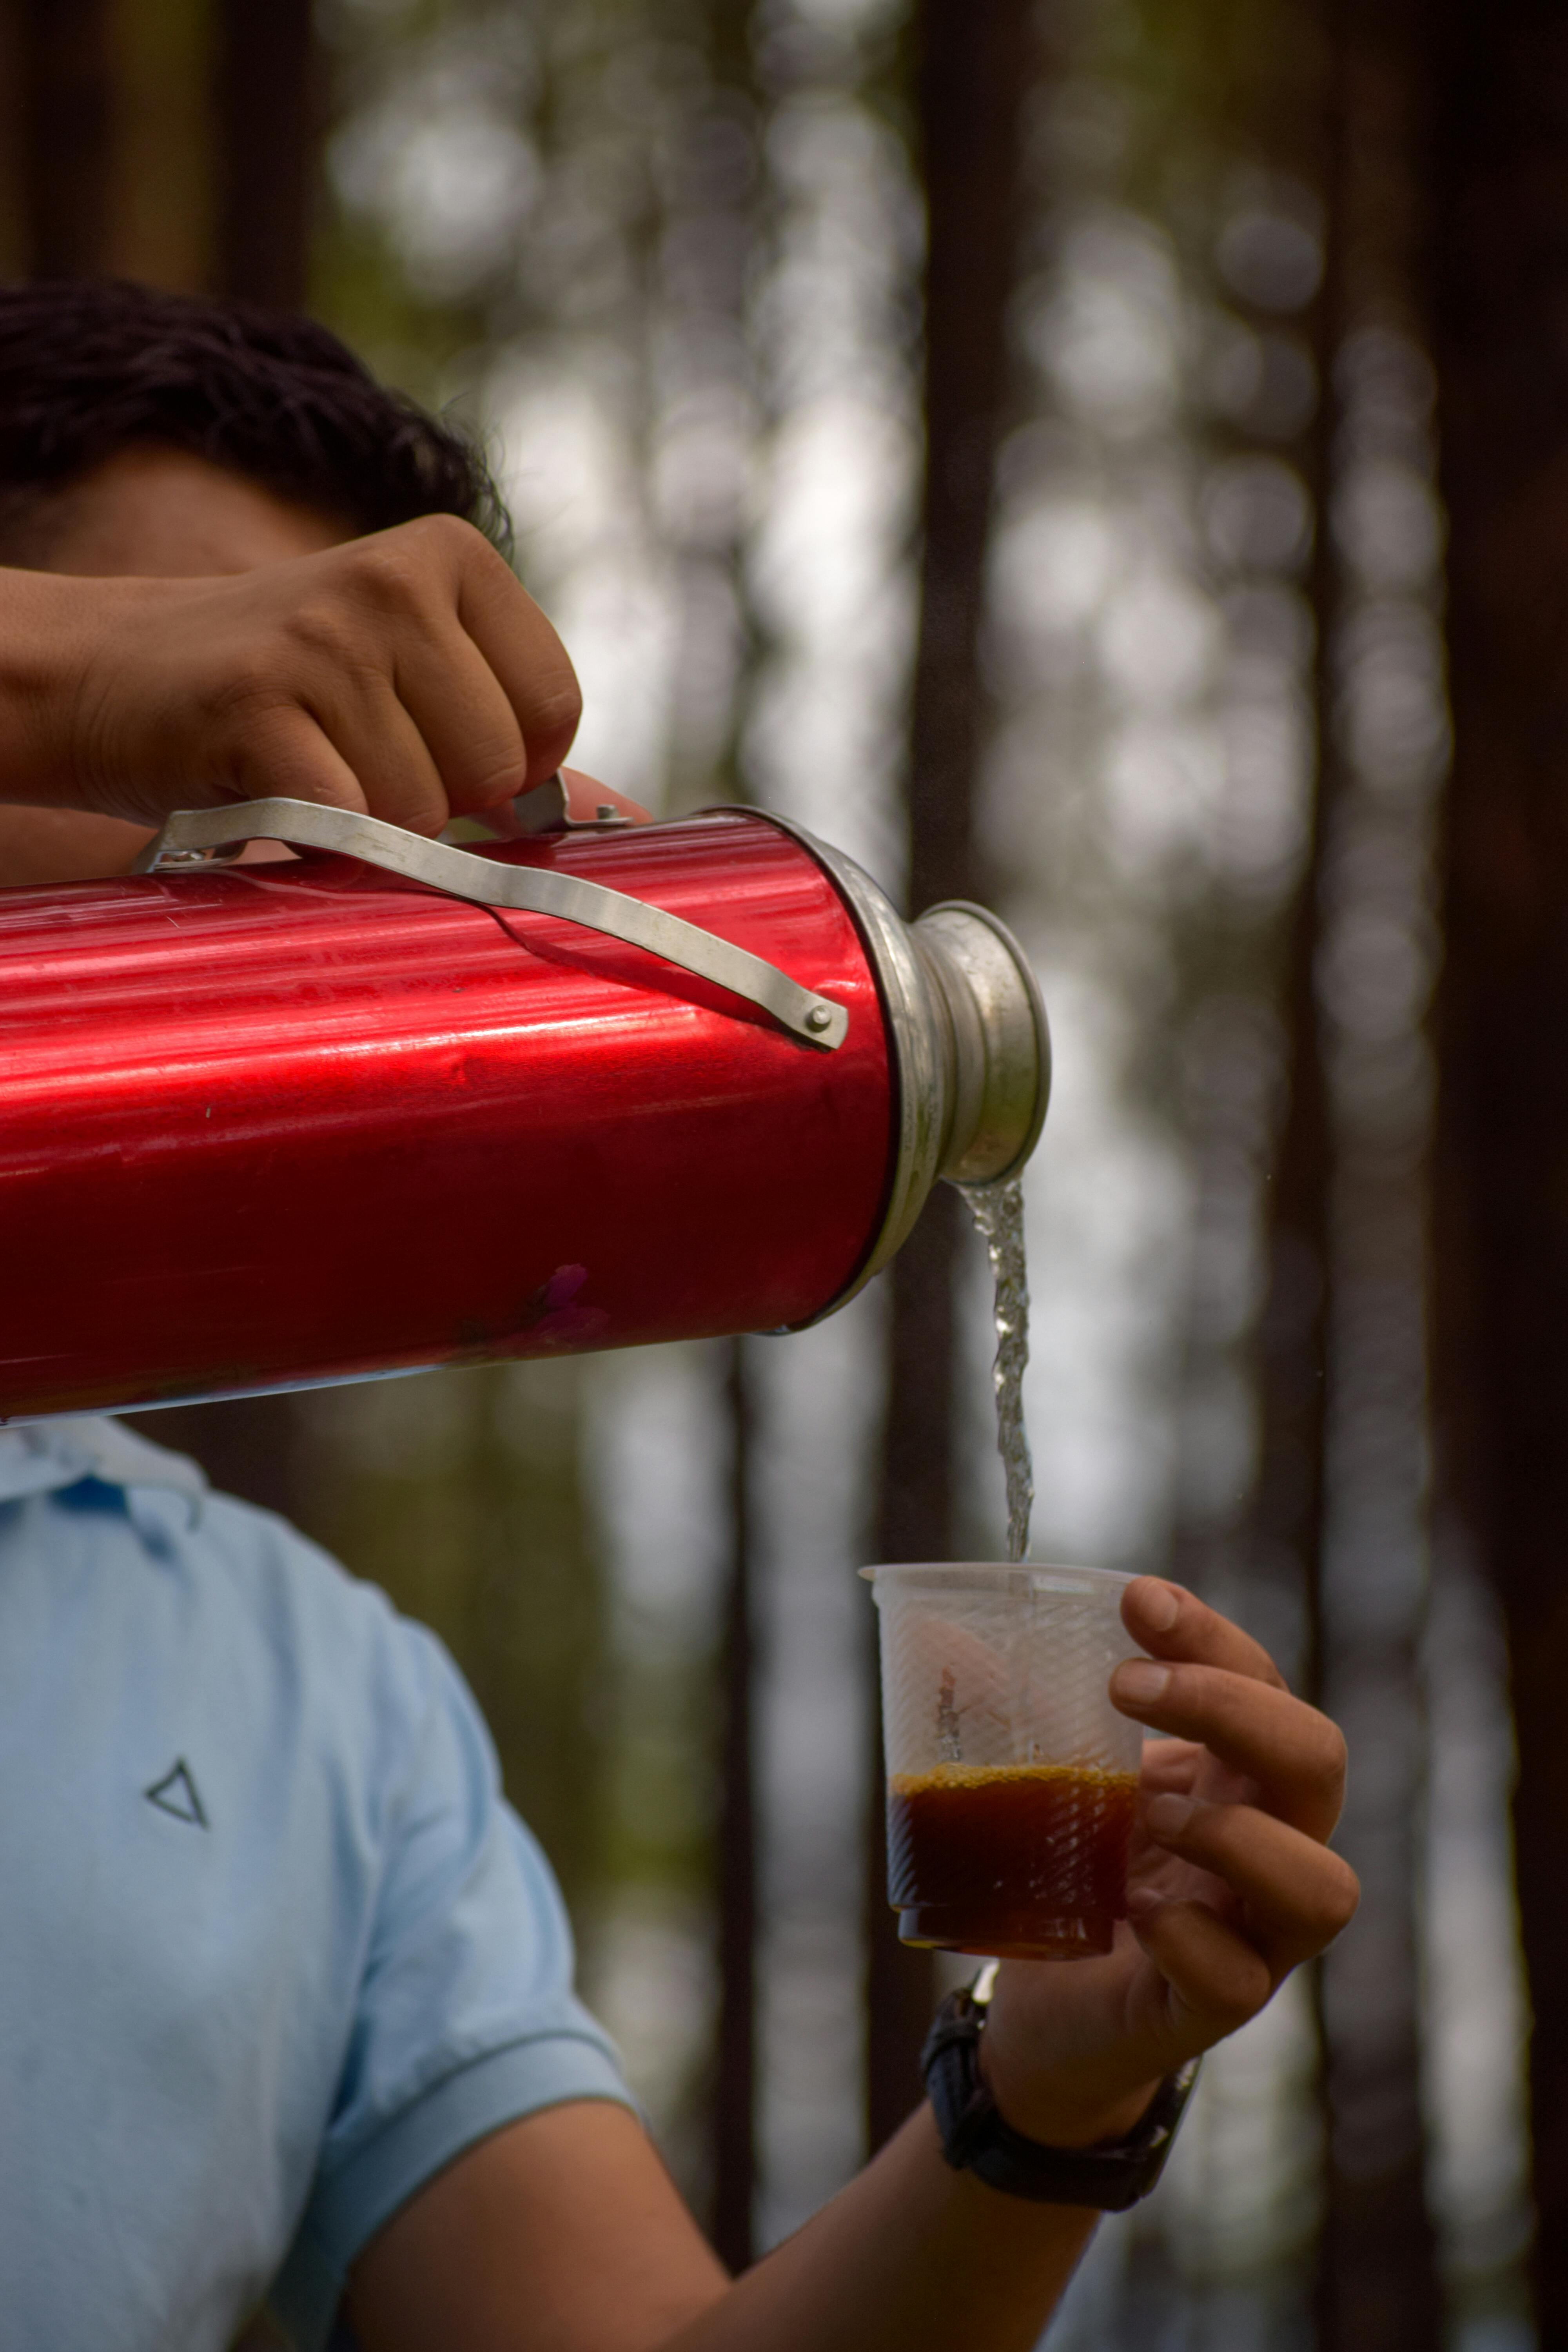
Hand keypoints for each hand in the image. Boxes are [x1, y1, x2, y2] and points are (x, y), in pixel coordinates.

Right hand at [15, 514, 580, 834]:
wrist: (113, 675)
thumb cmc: (286, 696)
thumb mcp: (410, 676)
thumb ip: (515, 736)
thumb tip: (629, 820)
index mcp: (450, 558)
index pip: (554, 708)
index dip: (506, 765)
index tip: (437, 747)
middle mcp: (393, 579)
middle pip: (494, 767)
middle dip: (437, 799)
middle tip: (357, 757)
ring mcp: (323, 636)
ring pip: (421, 806)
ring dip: (369, 820)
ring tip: (311, 766)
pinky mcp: (259, 704)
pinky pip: (349, 820)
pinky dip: (319, 835)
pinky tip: (277, 790)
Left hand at [978, 1578, 1357, 2147]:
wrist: (1047, 2009)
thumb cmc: (1071, 1874)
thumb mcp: (1053, 1781)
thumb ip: (1014, 1710)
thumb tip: (939, 1627)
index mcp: (1233, 1774)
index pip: (1263, 1683)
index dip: (1212, 1636)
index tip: (1137, 1599)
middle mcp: (1268, 1846)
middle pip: (1318, 1760)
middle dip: (1232, 1707)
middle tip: (1126, 1685)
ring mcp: (1254, 1934)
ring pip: (1323, 1885)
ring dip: (1235, 1835)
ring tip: (1148, 1813)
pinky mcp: (1213, 2007)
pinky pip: (1238, 1980)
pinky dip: (1188, 1936)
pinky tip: (1133, 1912)